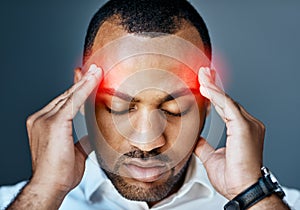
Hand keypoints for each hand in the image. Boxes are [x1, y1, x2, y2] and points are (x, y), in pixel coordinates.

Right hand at [26, 64, 101, 195]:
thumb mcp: (73, 151)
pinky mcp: (54, 122)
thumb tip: (91, 137)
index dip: (76, 89)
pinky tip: (94, 80)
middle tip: (95, 70)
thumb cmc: (59, 172)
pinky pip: (73, 101)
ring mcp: (45, 119)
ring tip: (97, 71)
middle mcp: (41, 118)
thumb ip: (81, 140)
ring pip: (70, 95)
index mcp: (43, 123)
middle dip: (82, 82)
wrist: (50, 185)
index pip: (63, 102)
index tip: (86, 79)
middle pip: (66, 95)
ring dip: (85, 82)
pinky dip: (85, 89)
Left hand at [194, 67, 264, 198]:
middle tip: (203, 72)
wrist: (242, 189)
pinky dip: (216, 95)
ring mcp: (248, 124)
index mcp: (242, 130)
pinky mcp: (244, 126)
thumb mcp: (211, 156)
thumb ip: (204, 145)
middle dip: (214, 85)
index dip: (215, 95)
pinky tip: (206, 87)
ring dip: (213, 86)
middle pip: (227, 100)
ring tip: (202, 74)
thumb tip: (195, 139)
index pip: (226, 107)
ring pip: (227, 100)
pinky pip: (227, 106)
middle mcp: (248, 124)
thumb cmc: (233, 177)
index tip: (204, 85)